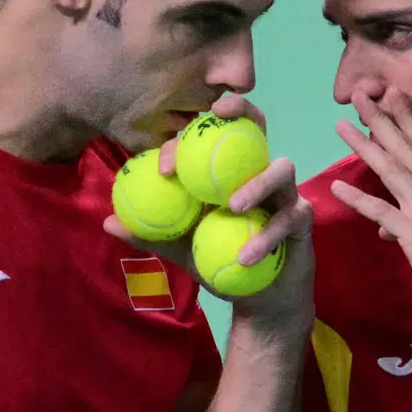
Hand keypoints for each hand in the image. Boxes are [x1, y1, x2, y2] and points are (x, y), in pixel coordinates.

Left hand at [104, 95, 314, 323]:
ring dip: (255, 183)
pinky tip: (244, 256)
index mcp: (229, 171)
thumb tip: (107, 221)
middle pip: (256, 126)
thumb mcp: (180, 249)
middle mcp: (258, 172)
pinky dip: (265, 236)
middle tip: (217, 115)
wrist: (257, 301)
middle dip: (241, 110)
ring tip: (231, 206)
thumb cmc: (219, 264)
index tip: (165, 167)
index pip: (210, 138)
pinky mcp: (303, 219)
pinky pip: (289, 218)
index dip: (187, 139)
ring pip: (280, 169)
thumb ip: (150, 234)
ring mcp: (285, 192)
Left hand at [329, 89, 411, 325]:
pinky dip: (357, 199)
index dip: (408, 118)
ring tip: (341, 127)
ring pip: (391, 171)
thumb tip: (389, 224)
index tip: (392, 93)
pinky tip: (336, 187)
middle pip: (406, 149)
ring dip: (365, 146)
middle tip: (359, 95)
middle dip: (381, 120)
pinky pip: (381, 212)